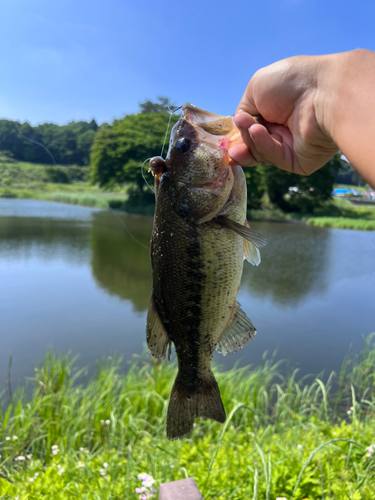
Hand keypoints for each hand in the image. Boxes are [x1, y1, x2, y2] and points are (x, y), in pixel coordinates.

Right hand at [228, 55, 338, 174]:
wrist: (323, 92)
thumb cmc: (292, 82)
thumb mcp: (257, 88)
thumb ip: (243, 109)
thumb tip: (239, 123)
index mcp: (274, 112)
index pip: (251, 129)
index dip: (239, 134)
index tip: (228, 138)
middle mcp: (283, 130)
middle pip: (253, 146)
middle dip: (241, 145)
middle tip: (232, 146)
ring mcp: (291, 147)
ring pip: (260, 154)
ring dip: (251, 140)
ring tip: (251, 127)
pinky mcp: (299, 162)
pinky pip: (275, 158)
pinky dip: (264, 145)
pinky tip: (259, 131)